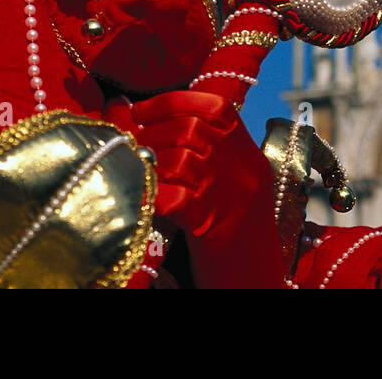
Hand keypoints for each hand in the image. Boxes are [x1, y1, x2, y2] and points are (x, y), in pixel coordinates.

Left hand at [103, 91, 284, 286]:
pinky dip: (153, 195)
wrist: (256, 280)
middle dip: (151, 133)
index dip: (171, 102)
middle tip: (132, 145)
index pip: (213, 106)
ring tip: (139, 172)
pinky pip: (173, 197)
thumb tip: (125, 108)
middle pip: (191, 129)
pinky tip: (146, 198)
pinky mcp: (211, 224)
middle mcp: (243, 166)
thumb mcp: (227, 181)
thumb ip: (194, 148)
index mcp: (247, 151)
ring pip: (181, 159)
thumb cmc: (230, 228)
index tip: (140, 111)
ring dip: (151, 164)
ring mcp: (229, 194)